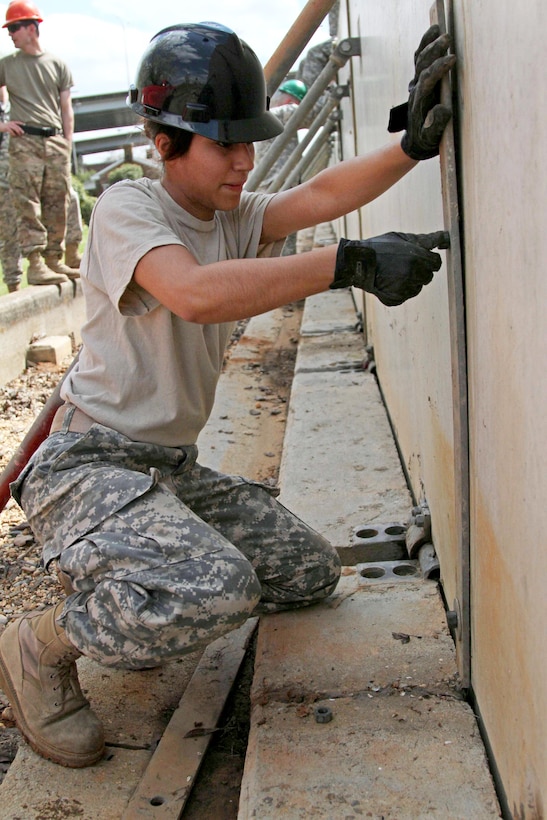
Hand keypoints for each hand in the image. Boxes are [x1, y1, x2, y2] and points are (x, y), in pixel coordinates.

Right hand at [330, 231, 449, 305]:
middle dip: (420, 271)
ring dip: (411, 281)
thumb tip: (443, 238)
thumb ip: (424, 240)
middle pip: (428, 276)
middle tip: (403, 265)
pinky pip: (406, 295)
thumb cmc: (380, 247)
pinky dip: (400, 290)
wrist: (358, 263)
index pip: (436, 263)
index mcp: (417, 258)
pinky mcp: (396, 298)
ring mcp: (404, 288)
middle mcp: (413, 274)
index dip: (429, 260)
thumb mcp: (402, 238)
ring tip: (394, 273)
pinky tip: (389, 281)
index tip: (420, 258)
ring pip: (418, 287)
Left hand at [389, 25, 455, 159]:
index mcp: (420, 103)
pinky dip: (425, 44)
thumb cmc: (426, 140)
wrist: (415, 141)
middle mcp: (416, 90)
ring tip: (441, 31)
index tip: (451, 60)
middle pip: (422, 66)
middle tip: (447, 40)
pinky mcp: (419, 79)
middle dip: (434, 52)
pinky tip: (434, 31)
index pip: (427, 81)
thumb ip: (436, 125)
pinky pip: (420, 59)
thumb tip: (442, 108)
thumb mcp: (432, 138)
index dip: (438, 69)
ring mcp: (417, 83)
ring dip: (429, 44)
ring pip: (420, 60)